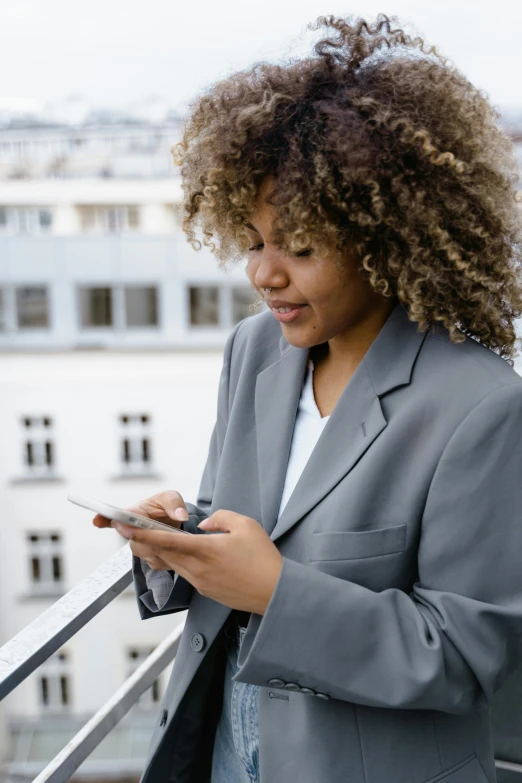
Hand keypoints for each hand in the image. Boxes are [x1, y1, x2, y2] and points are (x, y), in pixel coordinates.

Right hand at [92, 490, 189, 570]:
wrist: (174, 522)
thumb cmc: (167, 507)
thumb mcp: (171, 498)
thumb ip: (174, 504)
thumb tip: (180, 515)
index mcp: (133, 512)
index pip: (115, 516)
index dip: (104, 518)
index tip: (97, 520)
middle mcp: (131, 531)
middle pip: (133, 540)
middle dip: (146, 538)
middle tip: (156, 534)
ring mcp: (139, 545)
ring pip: (144, 553)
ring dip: (158, 547)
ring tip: (168, 540)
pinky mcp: (149, 558)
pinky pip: (155, 562)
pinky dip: (165, 557)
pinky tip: (171, 550)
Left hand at [113, 510, 283, 615]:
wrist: (275, 593)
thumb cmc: (263, 558)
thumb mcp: (246, 525)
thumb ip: (220, 518)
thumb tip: (205, 525)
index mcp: (205, 550)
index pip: (166, 540)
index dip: (143, 533)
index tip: (126, 526)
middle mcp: (198, 569)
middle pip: (163, 554)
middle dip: (144, 541)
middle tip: (130, 530)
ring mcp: (201, 583)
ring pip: (172, 564)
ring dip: (160, 552)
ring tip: (150, 540)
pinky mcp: (206, 591)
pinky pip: (185, 574)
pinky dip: (177, 563)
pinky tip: (181, 555)